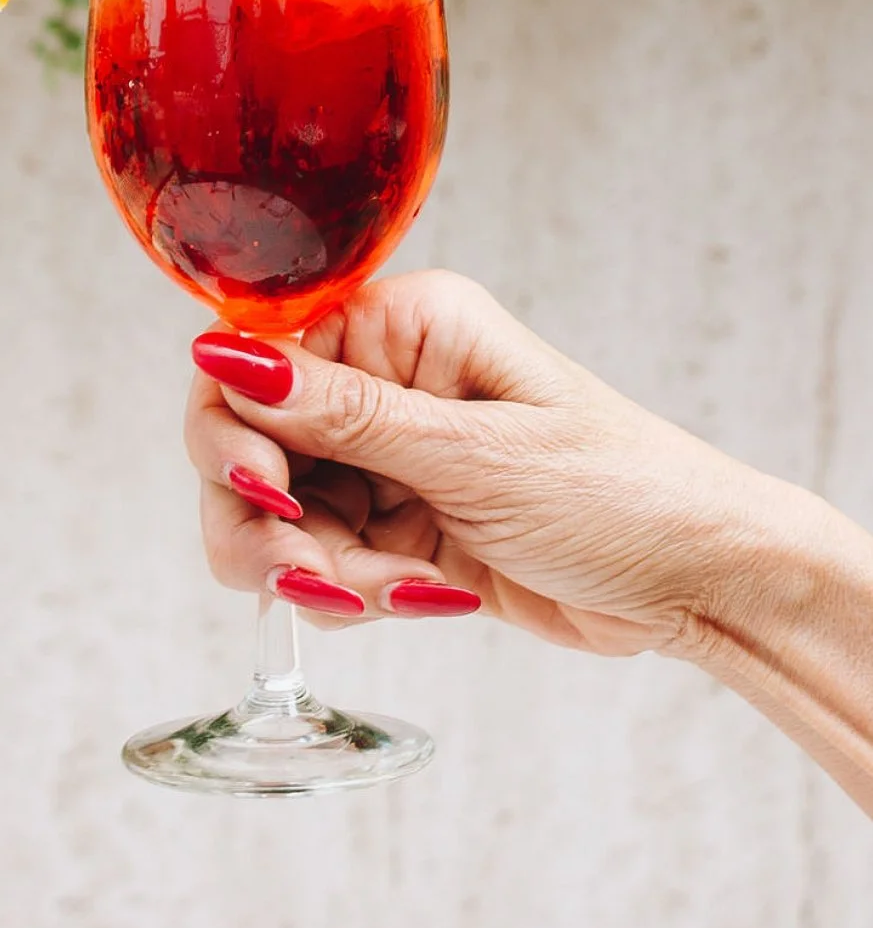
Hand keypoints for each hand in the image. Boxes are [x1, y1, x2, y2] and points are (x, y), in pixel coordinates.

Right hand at [186, 271, 751, 652]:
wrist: (700, 583)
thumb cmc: (622, 492)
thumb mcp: (477, 457)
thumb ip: (343, 415)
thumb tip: (226, 353)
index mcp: (405, 327)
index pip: (263, 353)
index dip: (236, 424)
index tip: (264, 491)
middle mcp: (386, 382)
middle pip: (251, 440)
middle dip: (268, 519)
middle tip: (316, 570)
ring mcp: (390, 457)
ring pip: (278, 515)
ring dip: (320, 569)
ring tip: (395, 594)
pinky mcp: (399, 527)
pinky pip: (325, 561)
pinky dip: (352, 593)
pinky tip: (423, 599)